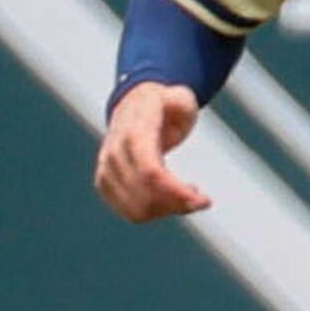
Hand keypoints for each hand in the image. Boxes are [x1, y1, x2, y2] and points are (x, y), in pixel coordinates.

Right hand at [94, 83, 210, 221]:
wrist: (133, 105)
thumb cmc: (163, 103)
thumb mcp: (179, 97)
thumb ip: (181, 102)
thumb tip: (179, 108)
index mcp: (133, 131)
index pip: (150, 172)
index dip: (176, 192)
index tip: (204, 200)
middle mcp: (113, 153)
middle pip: (146, 197)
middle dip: (178, 204)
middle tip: (202, 200)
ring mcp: (105, 170)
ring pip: (137, 211)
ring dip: (168, 210)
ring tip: (189, 195)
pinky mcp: (104, 184)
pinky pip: (130, 212)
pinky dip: (155, 213)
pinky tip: (172, 198)